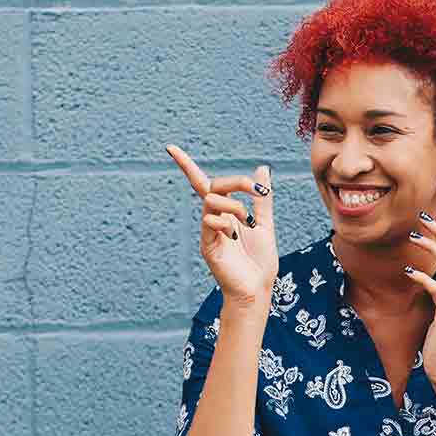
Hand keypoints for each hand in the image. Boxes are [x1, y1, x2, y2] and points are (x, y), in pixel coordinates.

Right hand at [166, 144, 278, 304]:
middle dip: (236, 182)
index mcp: (225, 213)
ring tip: (247, 222)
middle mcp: (213, 220)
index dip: (186, 165)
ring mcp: (208, 232)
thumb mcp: (265, 223)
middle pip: (212, 186)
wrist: (258, 288)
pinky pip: (210, 222)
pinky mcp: (207, 246)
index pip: (203, 184)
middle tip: (257, 190)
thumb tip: (262, 169)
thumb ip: (262, 197)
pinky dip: (226, 223)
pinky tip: (235, 237)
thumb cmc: (260, 261)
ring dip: (234, 205)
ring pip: (211, 200)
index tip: (170, 147)